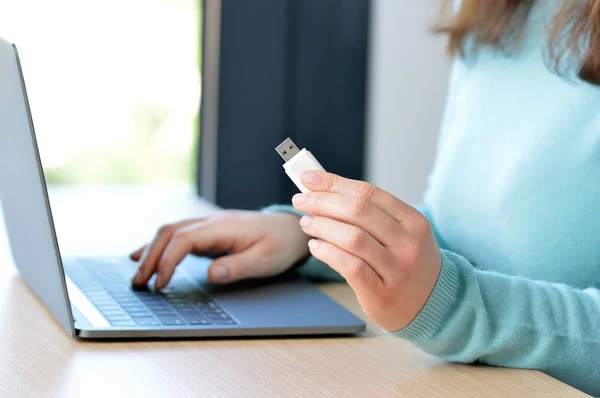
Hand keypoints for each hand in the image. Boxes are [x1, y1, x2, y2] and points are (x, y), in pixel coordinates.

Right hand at [130, 211, 309, 288]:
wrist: (290, 229)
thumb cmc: (279, 244)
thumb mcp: (264, 260)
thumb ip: (237, 267)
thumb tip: (210, 274)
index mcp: (223, 226)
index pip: (184, 239)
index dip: (168, 260)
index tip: (160, 283)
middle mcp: (211, 221)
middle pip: (170, 232)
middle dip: (150, 256)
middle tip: (138, 283)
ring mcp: (208, 225)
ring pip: (170, 231)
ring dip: (151, 250)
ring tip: (137, 274)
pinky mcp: (208, 232)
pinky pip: (177, 235)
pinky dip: (159, 246)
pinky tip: (144, 256)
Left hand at [292, 171, 441, 331]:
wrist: (434, 305)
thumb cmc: (407, 262)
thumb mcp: (402, 233)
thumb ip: (370, 213)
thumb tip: (324, 189)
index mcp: (413, 221)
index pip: (369, 193)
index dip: (335, 183)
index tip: (308, 178)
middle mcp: (408, 243)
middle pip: (358, 211)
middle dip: (323, 202)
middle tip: (301, 201)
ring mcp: (397, 269)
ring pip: (352, 238)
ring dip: (322, 226)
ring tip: (307, 223)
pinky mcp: (382, 293)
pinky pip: (350, 266)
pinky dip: (328, 252)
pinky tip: (316, 247)